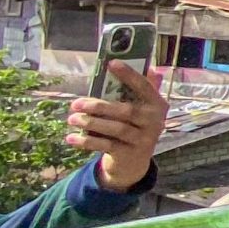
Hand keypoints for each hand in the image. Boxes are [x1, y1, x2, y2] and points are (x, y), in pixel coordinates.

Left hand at [68, 63, 167, 192]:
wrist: (134, 164)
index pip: (144, 87)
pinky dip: (87, 142)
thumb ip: (141, 90)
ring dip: (91, 123)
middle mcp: (154, 122)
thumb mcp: (140, 110)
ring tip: (72, 119)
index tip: (111, 63)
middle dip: (99, 106)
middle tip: (76, 104)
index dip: (129, 75)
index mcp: (157, 105)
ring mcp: (143, 140)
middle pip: (126, 111)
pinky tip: (71, 138)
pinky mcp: (129, 154)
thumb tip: (150, 67)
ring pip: (115, 129)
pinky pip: (106, 145)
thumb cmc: (133, 128)